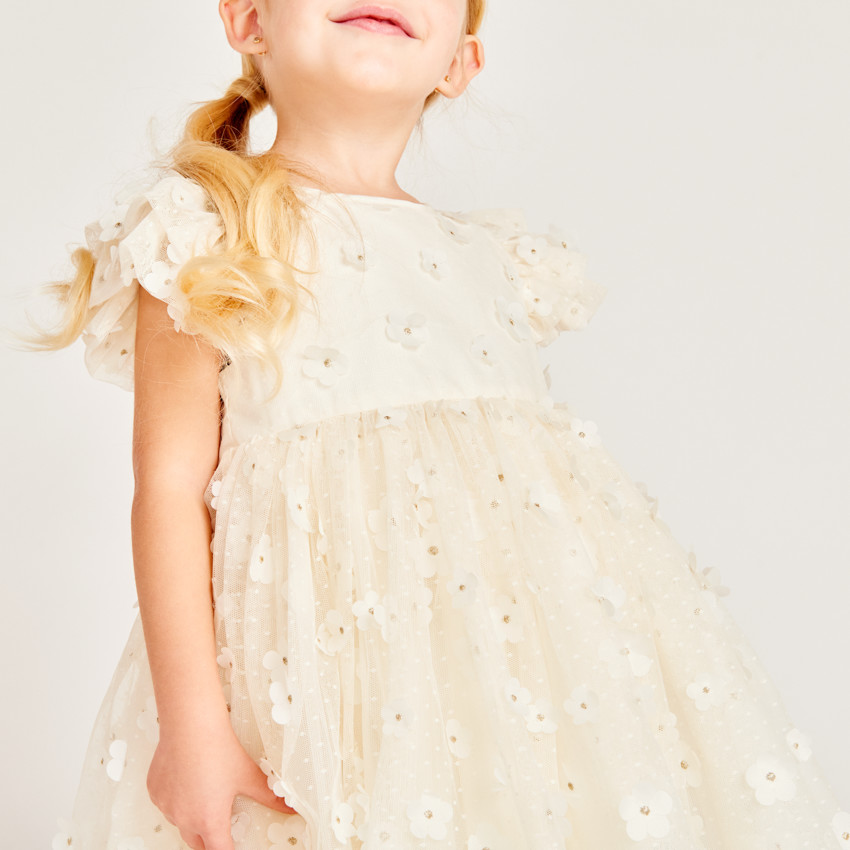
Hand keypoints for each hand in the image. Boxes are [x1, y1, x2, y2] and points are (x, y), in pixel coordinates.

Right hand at [146, 720, 298, 849]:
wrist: (191, 724)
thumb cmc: (217, 748)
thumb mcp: (248, 775)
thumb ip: (269, 796)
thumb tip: (289, 806)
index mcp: (209, 820)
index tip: (232, 846)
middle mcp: (184, 818)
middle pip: (197, 844)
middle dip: (210, 838)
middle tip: (221, 824)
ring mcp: (166, 806)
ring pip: (180, 822)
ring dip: (192, 816)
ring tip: (206, 791)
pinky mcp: (154, 791)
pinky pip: (166, 803)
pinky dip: (176, 798)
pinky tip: (188, 779)